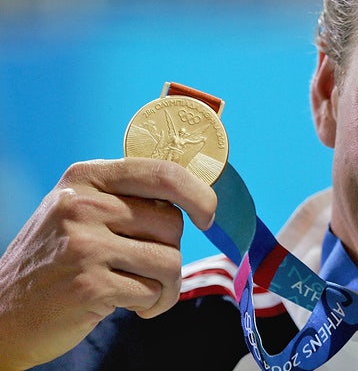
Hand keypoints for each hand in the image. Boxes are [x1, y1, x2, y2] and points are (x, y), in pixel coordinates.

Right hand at [0, 157, 216, 369]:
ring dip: (166, 284)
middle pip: (172, 222)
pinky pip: (152, 292)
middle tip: (147, 266)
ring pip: (170, 260)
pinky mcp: (90, 285)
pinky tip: (128, 305)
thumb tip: (193, 193)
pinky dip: (151, 304)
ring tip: (141, 289)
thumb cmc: (55, 260)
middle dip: (171, 250)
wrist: (2, 314)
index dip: (198, 193)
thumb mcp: (79, 211)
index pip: (163, 173)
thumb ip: (125, 197)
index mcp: (86, 178)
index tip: (209, 214)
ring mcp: (85, 245)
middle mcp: (83, 206)